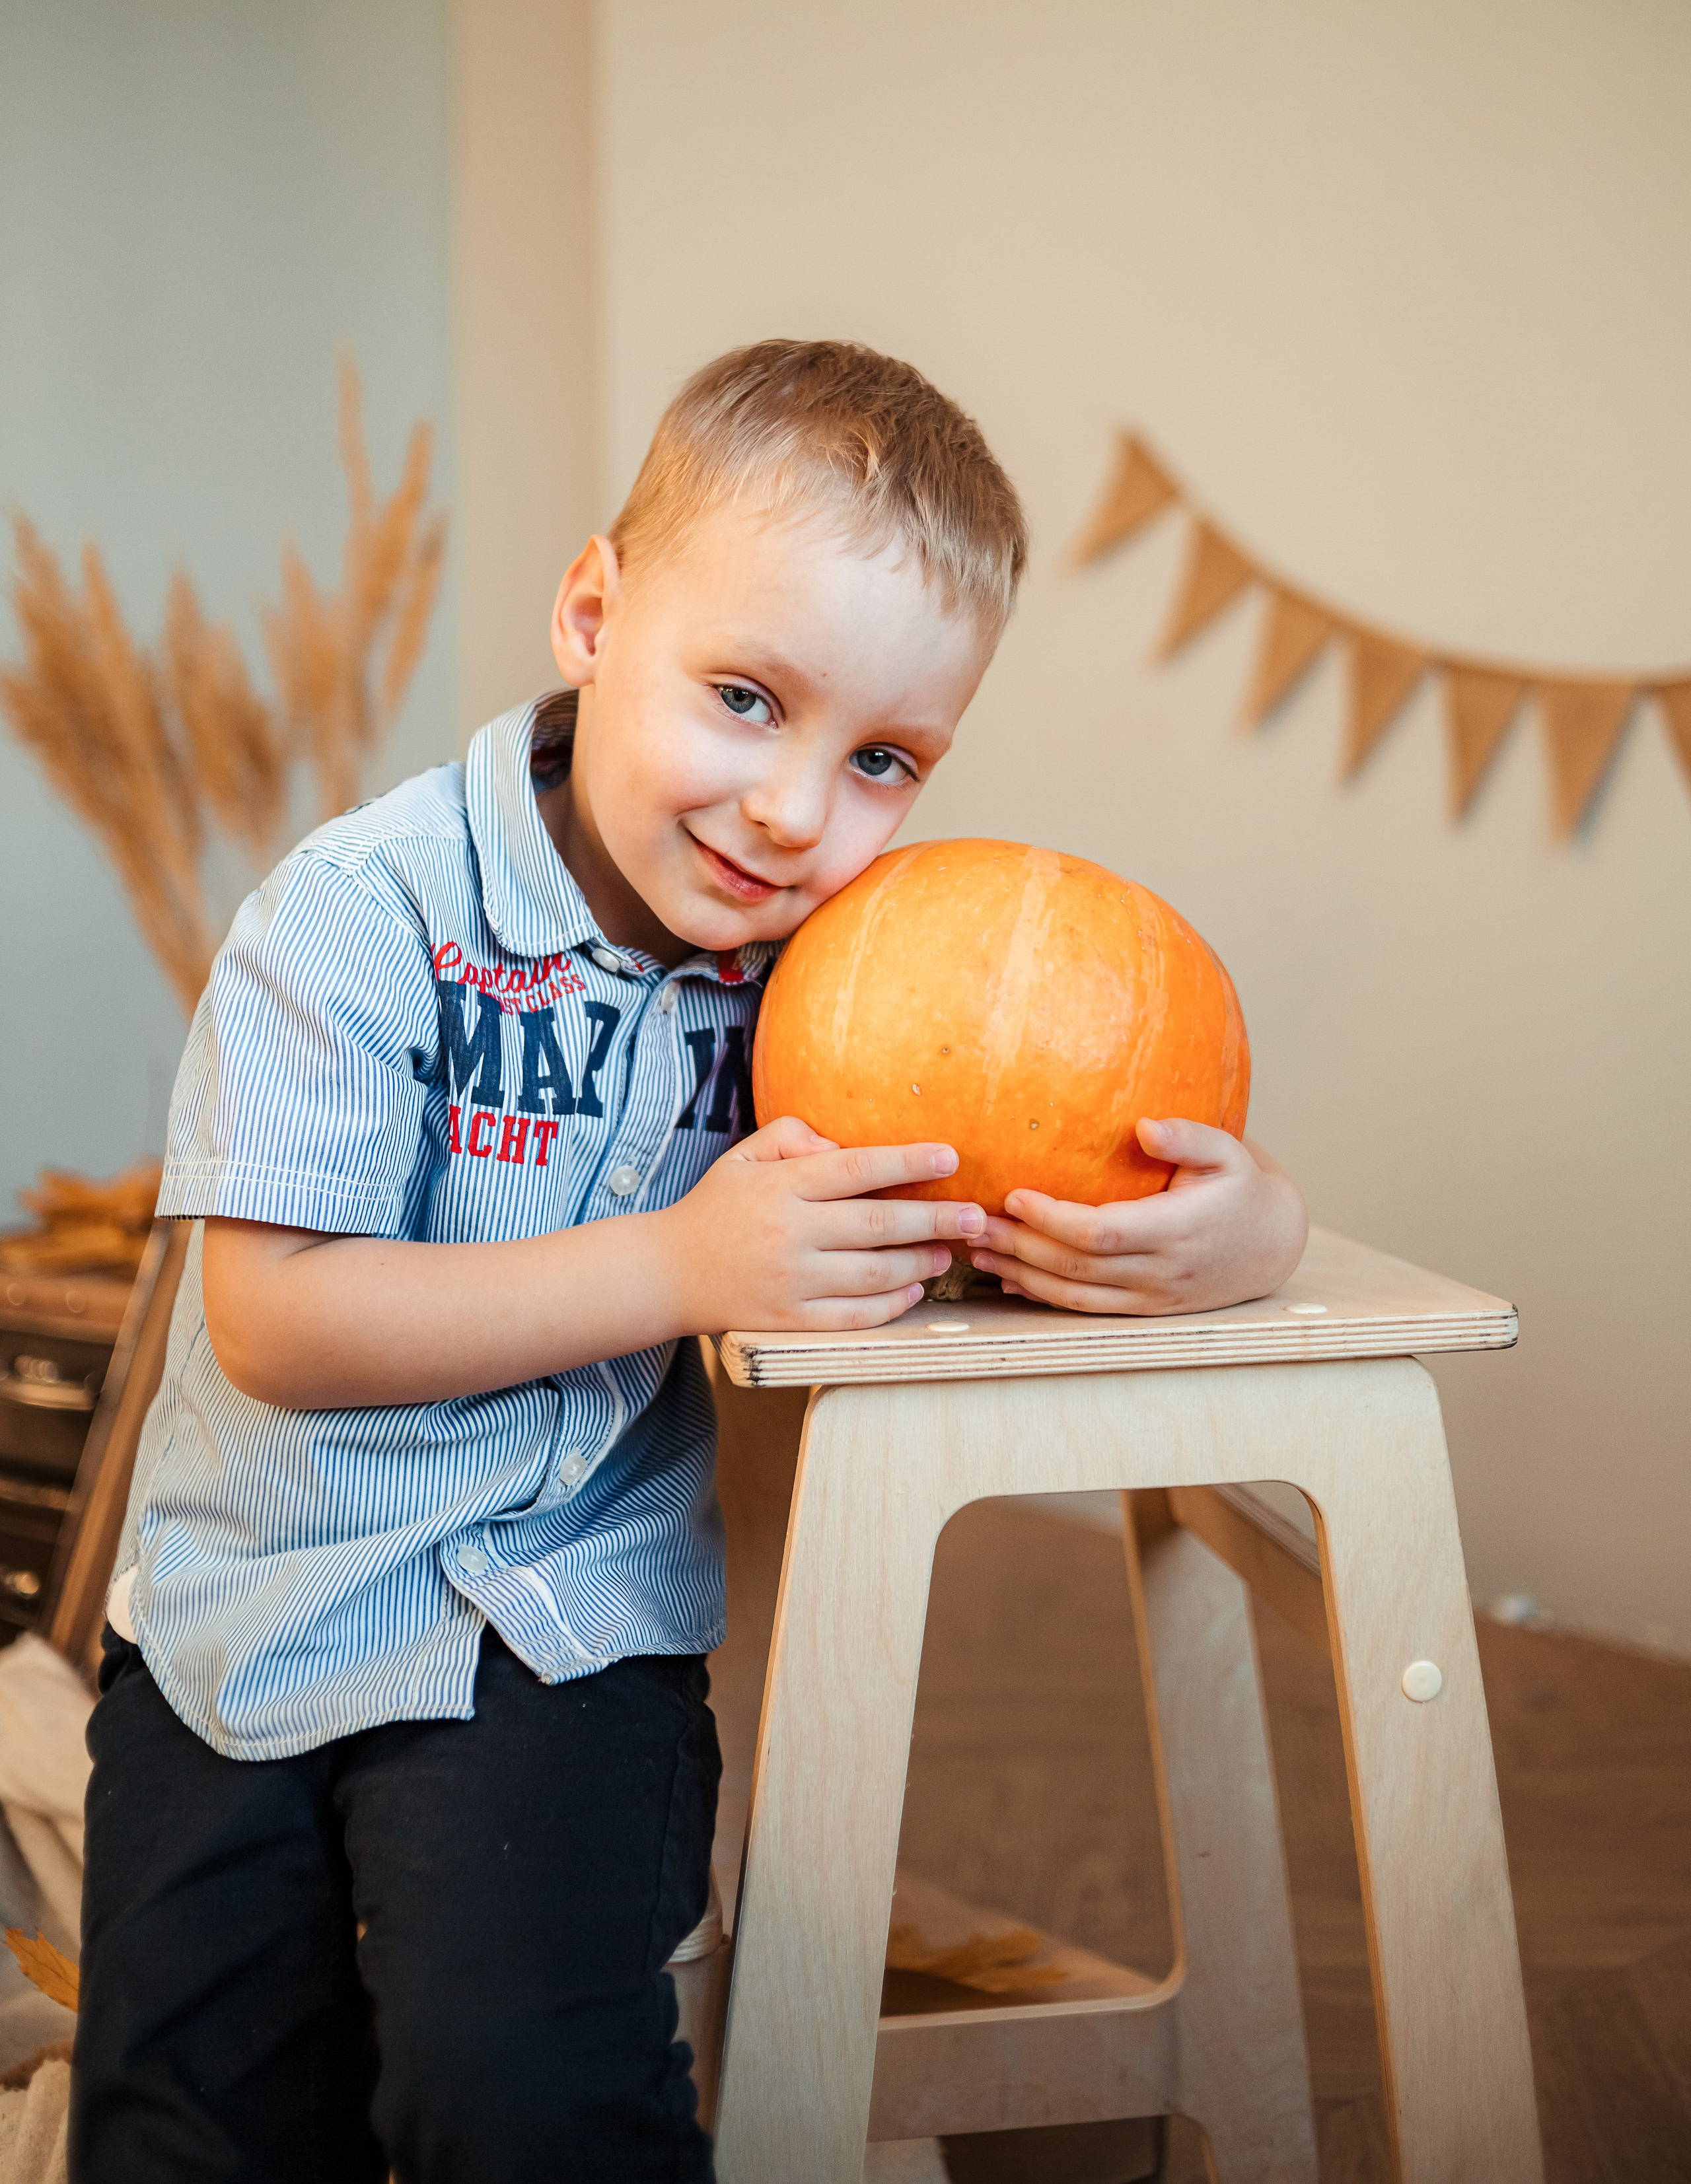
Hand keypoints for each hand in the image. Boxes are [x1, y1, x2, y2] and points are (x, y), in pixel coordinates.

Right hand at [664, 1115, 986, 1332]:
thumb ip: (792, 1137)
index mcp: (781, 1188)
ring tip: (947, 1251)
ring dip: (920, 1262)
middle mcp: (790, 1235)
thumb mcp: (744, 1157)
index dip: (907, 1161)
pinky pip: (855, 1316)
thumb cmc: (716, 1208)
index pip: (856, 1169)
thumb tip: (841, 1145)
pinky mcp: (791, 1321)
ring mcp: (791, 1283)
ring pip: (874, 1274)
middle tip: (977, 1216)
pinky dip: (891, 1305)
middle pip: (878, 1224)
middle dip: (935, 1219)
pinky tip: (914, 1289)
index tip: (950, 1156)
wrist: (668, 1274)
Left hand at [968, 1119, 1307, 1315]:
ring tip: (975, 1250)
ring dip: (1020, 1275)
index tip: (1013, 1195)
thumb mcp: (1228, 1153)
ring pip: (1073, 1296)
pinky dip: (1042, 1296)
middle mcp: (1161, 1273)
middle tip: (970, 1222)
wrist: (1271, 1244)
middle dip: (1018, 1246)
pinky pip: (1084, 1309)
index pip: (1100, 1233)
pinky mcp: (1143, 1310)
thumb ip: (1189, 1137)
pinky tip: (1008, 1278)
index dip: (1052, 1219)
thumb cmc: (1240, 1188)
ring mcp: (1151, 1298)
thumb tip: (1146, 1126)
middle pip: (1076, 1267)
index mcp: (1177, 1231)